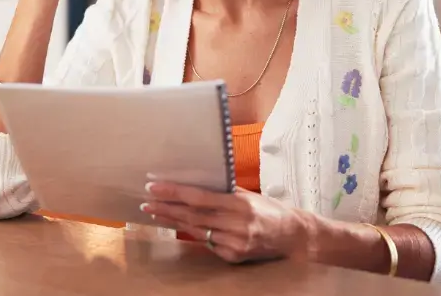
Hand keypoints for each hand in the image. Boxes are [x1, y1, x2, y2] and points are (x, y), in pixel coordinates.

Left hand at [142, 181, 312, 263]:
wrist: (294, 236)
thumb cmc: (270, 210)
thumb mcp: (249, 195)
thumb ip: (224, 191)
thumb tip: (195, 183)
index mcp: (239, 204)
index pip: (199, 198)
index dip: (174, 192)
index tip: (154, 187)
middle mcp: (236, 224)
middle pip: (192, 216)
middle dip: (166, 209)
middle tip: (146, 202)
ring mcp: (235, 243)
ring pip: (197, 231)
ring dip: (174, 222)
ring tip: (156, 213)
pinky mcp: (234, 256)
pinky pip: (209, 244)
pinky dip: (195, 234)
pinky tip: (180, 227)